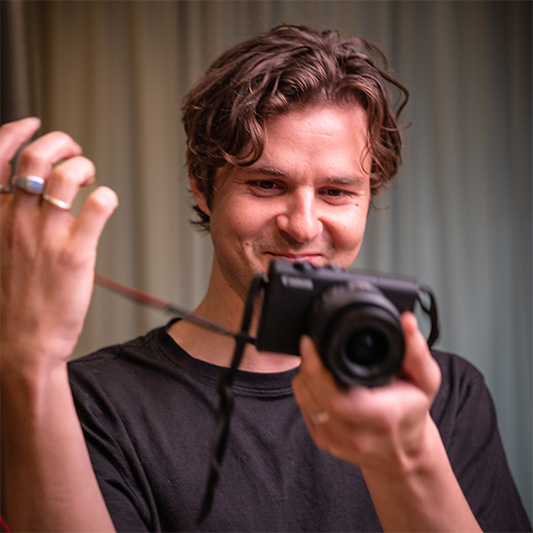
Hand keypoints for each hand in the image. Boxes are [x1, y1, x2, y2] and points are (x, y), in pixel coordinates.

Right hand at [0, 117, 117, 367]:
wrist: (18, 345)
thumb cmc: (8, 301)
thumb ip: (6, 219)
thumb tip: (28, 194)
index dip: (15, 132)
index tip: (33, 125)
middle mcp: (14, 219)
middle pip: (38, 157)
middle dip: (61, 142)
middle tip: (75, 152)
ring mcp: (45, 235)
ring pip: (69, 176)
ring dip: (85, 167)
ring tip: (90, 179)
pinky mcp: (76, 253)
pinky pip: (98, 207)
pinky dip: (107, 197)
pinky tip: (106, 203)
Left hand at [292, 312, 441, 473]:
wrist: (405, 451)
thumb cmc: (413, 412)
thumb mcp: (425, 380)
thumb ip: (416, 350)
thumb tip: (406, 322)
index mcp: (382, 417)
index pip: (336, 399)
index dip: (316, 370)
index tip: (310, 343)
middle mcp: (357, 435)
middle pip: (314, 397)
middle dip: (308, 368)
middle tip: (312, 347)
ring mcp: (338, 442)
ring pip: (305, 403)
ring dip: (305, 377)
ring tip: (317, 362)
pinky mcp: (325, 442)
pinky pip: (305, 410)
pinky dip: (307, 390)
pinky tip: (319, 381)